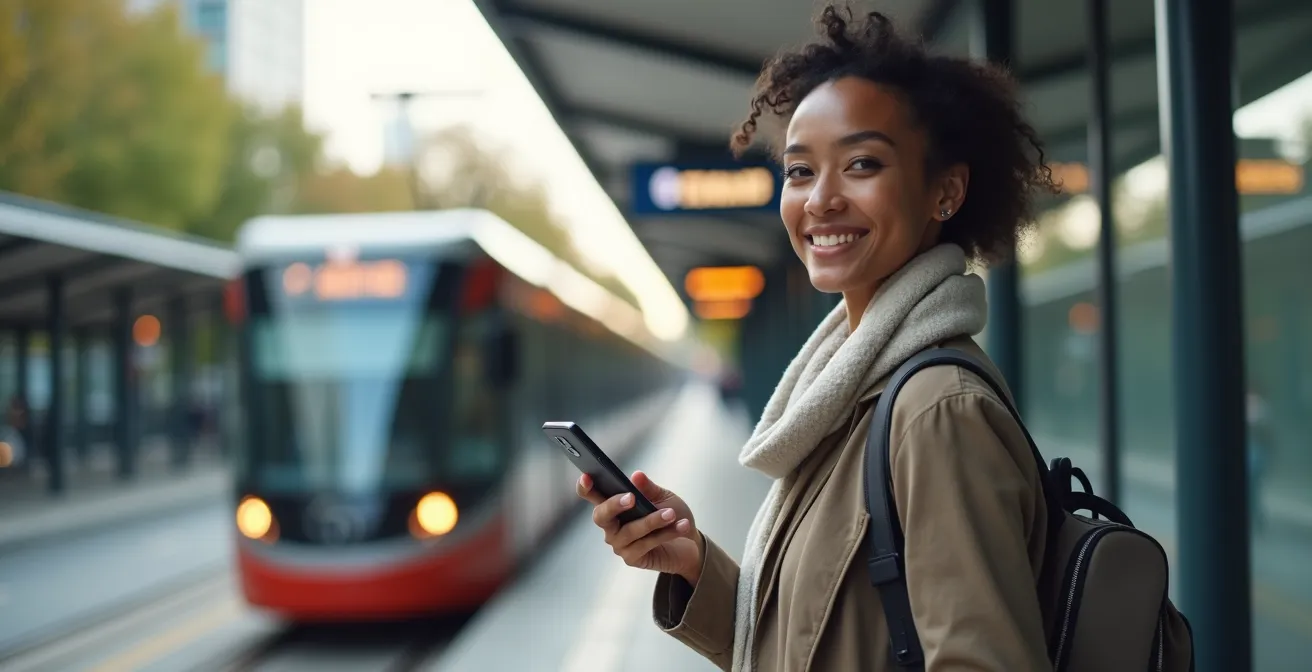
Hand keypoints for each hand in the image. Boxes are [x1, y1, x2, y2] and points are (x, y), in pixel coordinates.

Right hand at [577, 470, 703, 584]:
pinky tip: (681, 526)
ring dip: (652, 520)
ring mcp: (620, 544)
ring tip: (671, 514)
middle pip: (601, 516)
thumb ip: (649, 488)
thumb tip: (636, 476)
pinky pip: (646, 544)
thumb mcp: (664, 497)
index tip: (586, 476)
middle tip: (631, 497)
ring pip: (630, 530)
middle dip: (614, 505)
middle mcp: (611, 526)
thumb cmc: (672, 515)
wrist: (691, 543)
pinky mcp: (632, 558)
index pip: (593, 495)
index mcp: (614, 506)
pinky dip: (665, 533)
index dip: (585, 487)